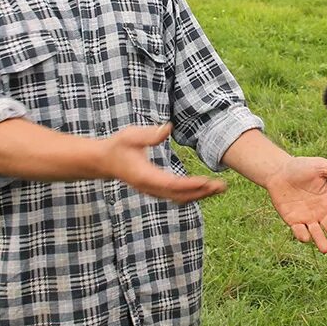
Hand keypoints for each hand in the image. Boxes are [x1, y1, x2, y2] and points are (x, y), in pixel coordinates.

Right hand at [100, 123, 225, 203]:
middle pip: (180, 195)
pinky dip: (192, 194)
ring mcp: (153, 191)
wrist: (104, 161)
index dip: (190, 185)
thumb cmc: (118, 146)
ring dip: (200, 195)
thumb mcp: (131, 135)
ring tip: (219, 188)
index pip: (172, 184)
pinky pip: (176, 196)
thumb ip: (149, 134)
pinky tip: (205, 189)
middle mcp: (150, 187)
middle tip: (222, 186)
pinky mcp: (155, 190)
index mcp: (145, 176)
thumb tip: (168, 128)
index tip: (207, 182)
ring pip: (179, 198)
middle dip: (202, 192)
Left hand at [263, 157, 326, 252]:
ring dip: (321, 241)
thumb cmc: (300, 167)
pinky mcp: (293, 220)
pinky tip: (306, 237)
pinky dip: (302, 235)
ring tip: (325, 249)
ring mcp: (307, 218)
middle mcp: (320, 212)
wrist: (278, 172)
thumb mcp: (320, 166)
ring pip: (316, 232)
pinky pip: (298, 230)